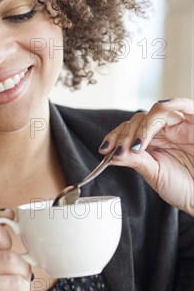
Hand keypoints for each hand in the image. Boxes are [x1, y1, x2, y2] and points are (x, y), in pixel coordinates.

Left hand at [99, 97, 193, 215]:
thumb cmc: (183, 187)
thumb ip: (136, 161)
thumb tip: (112, 154)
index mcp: (152, 142)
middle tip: (121, 152)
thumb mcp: (155, 174)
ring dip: (143, 127)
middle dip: (125, 136)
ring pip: (156, 112)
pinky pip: (186, 106)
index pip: (128, 130)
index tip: (104, 150)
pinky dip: (175, 102)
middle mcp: (164, 131)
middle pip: (138, 120)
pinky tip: (163, 104)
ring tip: (137, 145)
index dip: (114, 137)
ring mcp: (180, 126)